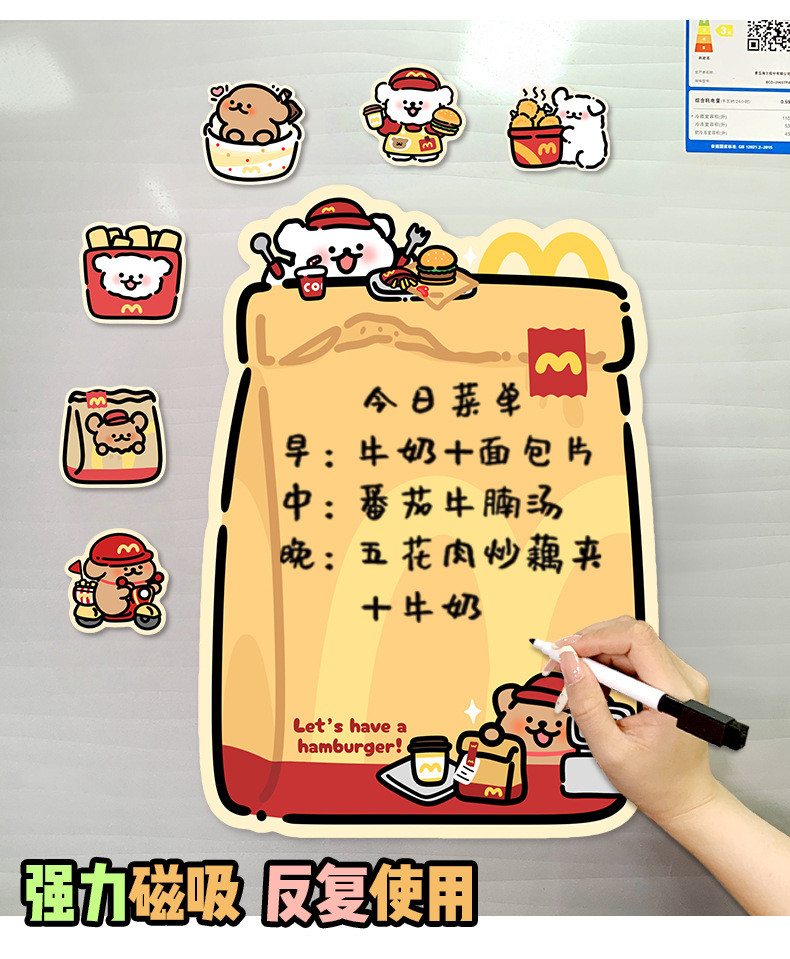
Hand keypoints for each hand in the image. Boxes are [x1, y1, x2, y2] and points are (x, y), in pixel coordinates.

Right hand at [554, 615, 720, 828]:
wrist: (684, 798)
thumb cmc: (656, 783)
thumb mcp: (610, 751)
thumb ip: (587, 706)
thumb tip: (570, 664)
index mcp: (675, 695)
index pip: (636, 639)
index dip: (596, 637)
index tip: (565, 651)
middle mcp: (683, 678)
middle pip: (630, 635)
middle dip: (588, 644)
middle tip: (558, 662)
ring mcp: (678, 676)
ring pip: (628, 642)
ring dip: (594, 654)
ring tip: (570, 677)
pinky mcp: (669, 678)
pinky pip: (633, 656)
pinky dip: (606, 664)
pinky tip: (592, 683)